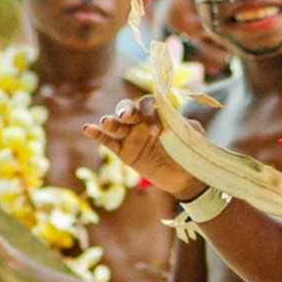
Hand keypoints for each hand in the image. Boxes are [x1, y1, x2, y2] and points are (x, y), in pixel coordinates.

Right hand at [83, 96, 204, 199]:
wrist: (186, 177)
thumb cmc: (190, 152)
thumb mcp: (193, 136)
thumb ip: (186, 125)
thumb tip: (179, 120)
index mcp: (158, 114)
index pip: (148, 104)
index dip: (149, 112)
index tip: (157, 129)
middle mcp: (142, 122)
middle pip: (128, 109)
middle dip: (125, 110)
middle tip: (126, 116)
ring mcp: (131, 136)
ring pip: (116, 125)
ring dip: (110, 121)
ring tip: (107, 122)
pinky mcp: (123, 152)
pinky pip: (108, 141)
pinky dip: (97, 135)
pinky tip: (87, 128)